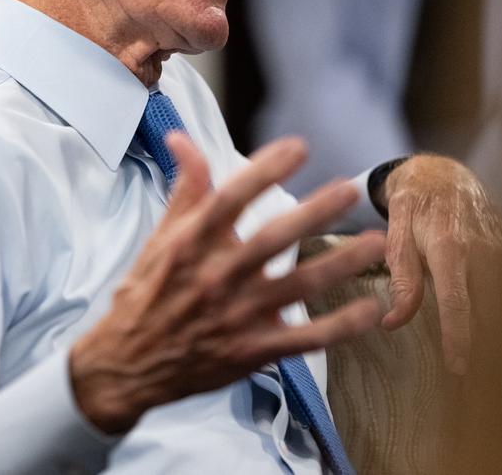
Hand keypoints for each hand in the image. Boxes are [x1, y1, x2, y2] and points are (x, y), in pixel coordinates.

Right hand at [69, 135, 385, 433]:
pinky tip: (370, 309)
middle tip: (349, 190)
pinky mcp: (252, 351)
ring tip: (374, 242)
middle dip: (314, 212)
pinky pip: (305, 339)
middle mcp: (216, 277)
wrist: (127, 363)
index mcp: (190, 245)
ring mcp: (237, 316)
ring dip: (339, 264)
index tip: (298, 147)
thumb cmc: (146, 294)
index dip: (265, 169)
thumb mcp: (159, 238)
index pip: (230, 198)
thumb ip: (184, 189)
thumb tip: (182, 139)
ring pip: (298, 287)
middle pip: (272, 239)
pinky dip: (340, 326)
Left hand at [379, 154, 501, 374]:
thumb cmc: (415, 206)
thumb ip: (401, 277)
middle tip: (480, 391)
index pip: (458, 301)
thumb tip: (393, 322)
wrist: (445, 174)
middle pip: (495, 312)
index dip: (461, 337)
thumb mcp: (396, 233)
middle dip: (491, 352)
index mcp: (450, 246)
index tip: (461, 370)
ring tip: (498, 379)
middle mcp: (487, 250)